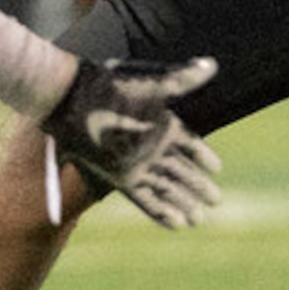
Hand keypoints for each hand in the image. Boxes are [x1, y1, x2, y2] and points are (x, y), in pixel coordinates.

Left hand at [41, 56, 223, 227]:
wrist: (70, 98)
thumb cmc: (110, 86)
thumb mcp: (152, 83)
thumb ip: (183, 80)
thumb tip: (212, 65)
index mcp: (159, 122)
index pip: (188, 144)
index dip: (202, 156)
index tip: (217, 168)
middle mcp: (147, 145)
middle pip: (178, 170)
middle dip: (196, 186)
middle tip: (215, 201)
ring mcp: (133, 162)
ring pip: (164, 187)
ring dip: (182, 203)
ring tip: (198, 219)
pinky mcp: (118, 177)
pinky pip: (143, 199)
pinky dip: (160, 211)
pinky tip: (176, 224)